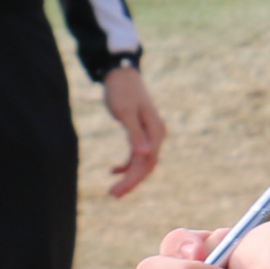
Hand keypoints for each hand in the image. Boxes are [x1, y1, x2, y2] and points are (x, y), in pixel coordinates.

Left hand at [99, 65, 165, 196]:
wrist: (120, 74)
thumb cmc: (121, 91)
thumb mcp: (125, 113)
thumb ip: (135, 135)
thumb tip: (145, 155)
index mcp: (155, 131)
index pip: (148, 162)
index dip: (134, 179)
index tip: (117, 191)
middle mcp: (156, 134)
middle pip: (147, 165)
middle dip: (131, 181)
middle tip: (113, 194)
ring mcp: (150, 133)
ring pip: (143, 161)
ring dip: (130, 175)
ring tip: (114, 190)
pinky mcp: (140, 131)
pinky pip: (137, 154)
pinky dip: (127, 163)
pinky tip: (113, 170)